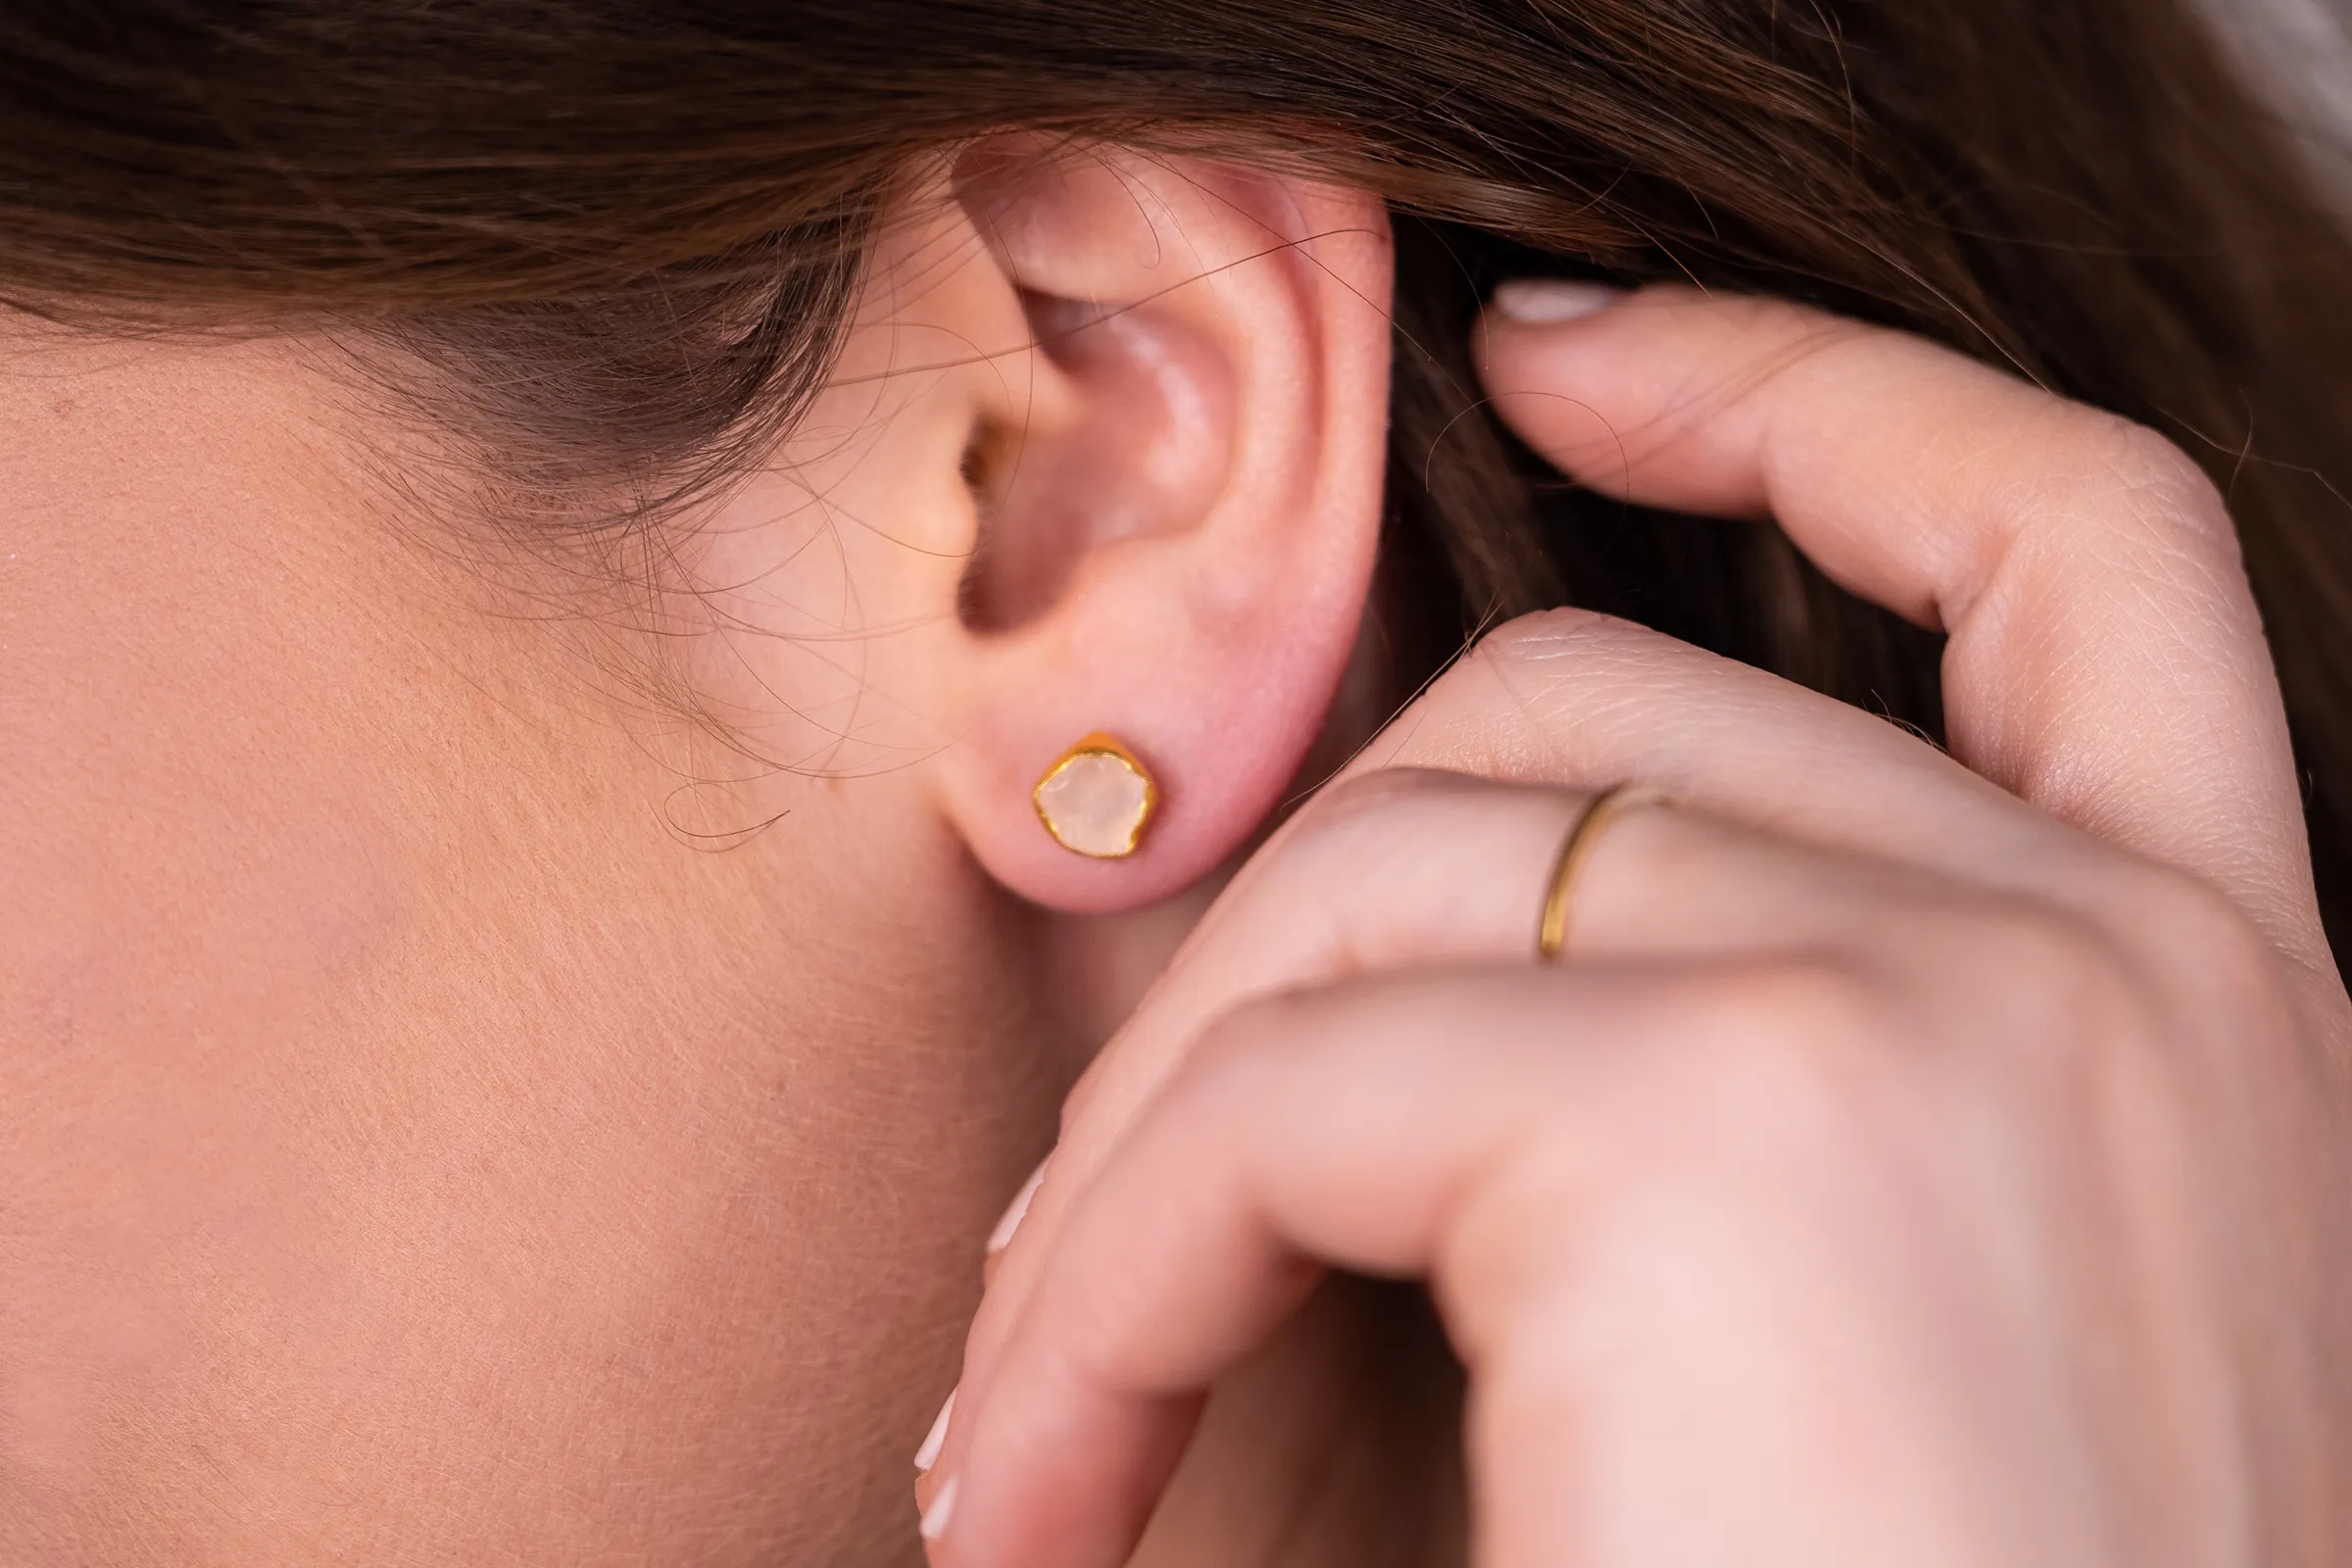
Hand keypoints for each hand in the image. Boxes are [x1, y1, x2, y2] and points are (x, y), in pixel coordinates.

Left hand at [915, 288, 2351, 1566]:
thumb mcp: (1862, 1324)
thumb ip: (1715, 1062)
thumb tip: (1368, 946)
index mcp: (2199, 992)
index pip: (2075, 539)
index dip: (1820, 394)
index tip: (1570, 362)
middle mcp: (2130, 957)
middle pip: (1576, 726)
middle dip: (1280, 939)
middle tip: (1102, 1242)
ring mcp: (1970, 1008)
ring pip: (1393, 886)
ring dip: (1155, 1144)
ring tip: (1051, 1408)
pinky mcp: (1754, 1121)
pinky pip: (1288, 1099)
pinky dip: (1110, 1288)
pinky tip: (1043, 1499)